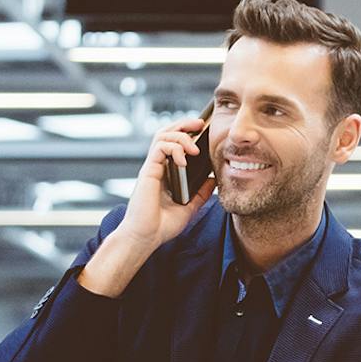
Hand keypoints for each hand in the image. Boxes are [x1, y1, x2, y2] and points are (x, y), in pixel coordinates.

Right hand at [78, 116, 215, 297]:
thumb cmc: (162, 225)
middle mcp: (157, 167)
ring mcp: (152, 168)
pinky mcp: (148, 171)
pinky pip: (160, 148)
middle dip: (183, 124)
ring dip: (181, 137)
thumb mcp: (190, 207)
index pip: (174, 143)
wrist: (146, 238)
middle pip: (166, 133)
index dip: (186, 133)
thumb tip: (214, 179)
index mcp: (166, 172)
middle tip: (200, 123)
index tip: (202, 131)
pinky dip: (175, 149)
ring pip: (162, 136)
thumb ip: (201, 193)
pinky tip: (185, 160)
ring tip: (195, 149)